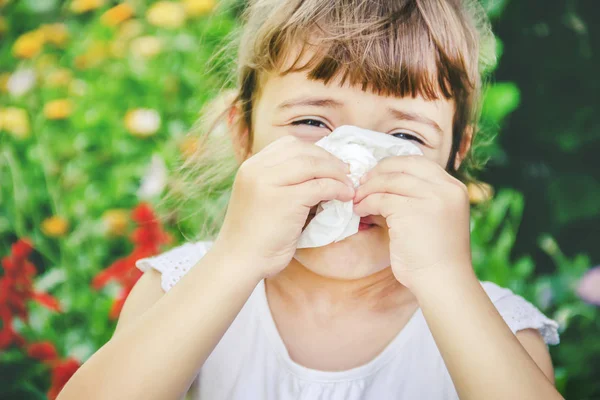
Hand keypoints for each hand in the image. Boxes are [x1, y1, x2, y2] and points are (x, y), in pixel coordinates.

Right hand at [214, 135, 354, 278]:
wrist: (239, 260)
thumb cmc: (253, 234)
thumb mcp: (262, 197)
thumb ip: (280, 181)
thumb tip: (319, 171)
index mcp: (251, 166)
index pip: (288, 144)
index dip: (314, 151)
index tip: (330, 163)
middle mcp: (258, 169)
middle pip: (303, 151)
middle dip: (329, 159)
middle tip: (346, 172)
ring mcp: (270, 183)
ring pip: (313, 165)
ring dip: (336, 173)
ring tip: (349, 184)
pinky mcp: (286, 200)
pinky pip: (320, 187)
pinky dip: (338, 189)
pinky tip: (345, 197)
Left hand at [352, 155, 472, 289]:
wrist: (442, 282)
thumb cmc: (435, 255)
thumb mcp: (435, 216)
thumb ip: (419, 197)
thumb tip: (382, 180)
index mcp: (454, 188)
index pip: (419, 162)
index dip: (394, 165)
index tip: (377, 175)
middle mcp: (445, 189)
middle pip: (403, 166)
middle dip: (378, 172)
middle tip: (361, 183)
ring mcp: (431, 198)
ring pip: (388, 181)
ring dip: (367, 189)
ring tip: (357, 200)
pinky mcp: (411, 211)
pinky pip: (380, 199)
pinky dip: (366, 204)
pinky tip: (360, 212)